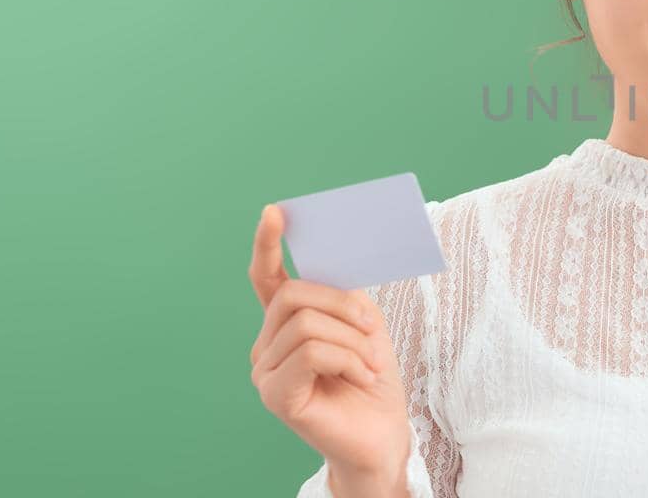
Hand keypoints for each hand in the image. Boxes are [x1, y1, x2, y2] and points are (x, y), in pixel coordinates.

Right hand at [248, 204, 411, 482]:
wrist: (382, 436)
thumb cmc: (371, 381)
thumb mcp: (362, 327)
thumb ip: (342, 295)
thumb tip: (335, 260)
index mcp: (285, 325)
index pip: (267, 279)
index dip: (268, 244)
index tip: (275, 212)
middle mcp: (266, 345)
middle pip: (293, 295)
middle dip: (341, 304)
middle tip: (371, 329)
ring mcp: (265, 372)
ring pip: (306, 324)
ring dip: (352, 340)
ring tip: (369, 364)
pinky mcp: (275, 395)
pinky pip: (312, 353)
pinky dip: (348, 359)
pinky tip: (360, 377)